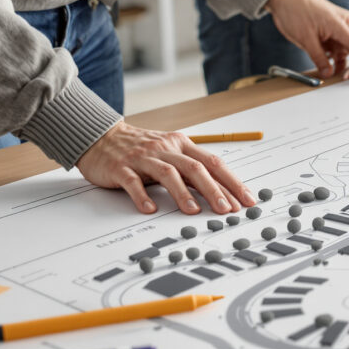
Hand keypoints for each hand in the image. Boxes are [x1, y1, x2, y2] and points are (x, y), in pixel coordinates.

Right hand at [78, 121, 255, 214]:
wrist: (101, 138)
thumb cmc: (142, 150)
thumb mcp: (171, 155)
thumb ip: (193, 172)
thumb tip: (223, 194)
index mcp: (182, 145)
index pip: (213, 163)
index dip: (231, 182)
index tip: (246, 200)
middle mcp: (165, 149)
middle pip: (195, 168)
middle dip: (214, 190)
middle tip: (226, 209)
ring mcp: (143, 157)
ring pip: (168, 173)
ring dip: (183, 193)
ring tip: (194, 211)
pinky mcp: (121, 167)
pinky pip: (133, 182)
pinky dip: (142, 196)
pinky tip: (150, 209)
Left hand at [267, 0, 348, 81]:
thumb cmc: (296, 10)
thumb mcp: (306, 38)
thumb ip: (319, 58)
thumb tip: (328, 73)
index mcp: (342, 23)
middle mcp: (345, 25)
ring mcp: (339, 28)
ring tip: (345, 78)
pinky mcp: (331, 32)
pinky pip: (340, 49)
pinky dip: (340, 61)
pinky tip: (335, 69)